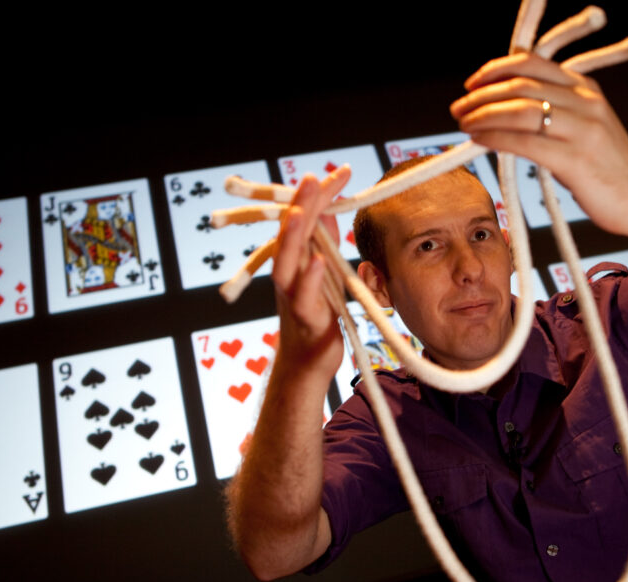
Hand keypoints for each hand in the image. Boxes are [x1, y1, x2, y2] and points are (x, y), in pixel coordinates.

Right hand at [271, 165, 351, 386]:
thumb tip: (327, 210)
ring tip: (305, 210)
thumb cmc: (316, 316)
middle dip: (302, 204)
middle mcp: (288, 274)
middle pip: (292, 234)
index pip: (304, 219)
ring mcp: (293, 297)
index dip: (319, 195)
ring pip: (288, 263)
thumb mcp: (323, 273)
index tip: (340, 172)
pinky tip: (319, 262)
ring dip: (296, 236)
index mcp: (295, 261)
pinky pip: (304, 298)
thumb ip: (324, 243)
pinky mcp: (305, 320)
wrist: (306, 363)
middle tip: (313, 177)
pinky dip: (310, 279)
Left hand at [450, 53, 627, 236]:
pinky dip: (495, 138)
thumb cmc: (607, 168)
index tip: (473, 84)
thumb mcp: (585, 127)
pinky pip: (525, 142)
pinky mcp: (576, 160)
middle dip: (482, 95)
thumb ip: (554, 113)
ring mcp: (583, 130)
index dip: (496, 70)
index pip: (533, 64)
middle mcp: (586, 102)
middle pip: (521, 86)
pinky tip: (479, 141)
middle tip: (459, 108)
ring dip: (483, 115)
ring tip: (464, 124)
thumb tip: (506, 111)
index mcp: (586, 89)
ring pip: (521, 111)